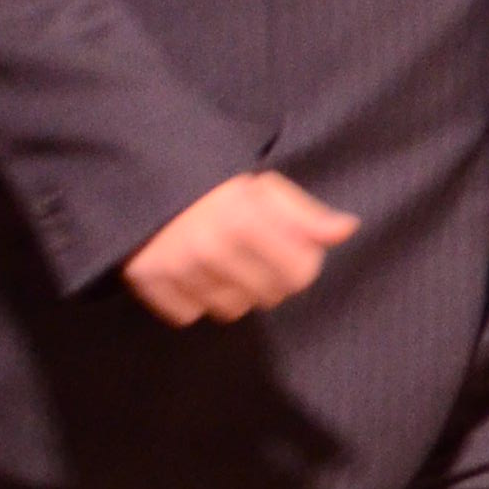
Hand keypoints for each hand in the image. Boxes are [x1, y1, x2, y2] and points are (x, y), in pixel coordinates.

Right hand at [122, 169, 357, 326]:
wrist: (141, 173)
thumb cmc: (213, 185)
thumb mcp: (263, 188)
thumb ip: (305, 213)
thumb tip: (347, 229)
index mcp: (245, 218)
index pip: (300, 274)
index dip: (299, 264)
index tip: (286, 250)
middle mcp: (210, 246)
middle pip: (267, 299)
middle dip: (265, 279)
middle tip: (246, 253)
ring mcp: (176, 267)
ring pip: (229, 311)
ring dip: (228, 292)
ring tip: (217, 262)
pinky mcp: (148, 281)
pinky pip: (188, 315)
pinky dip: (191, 298)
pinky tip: (188, 271)